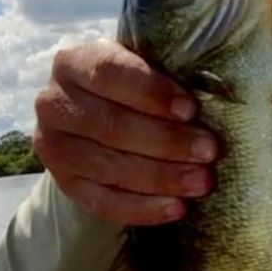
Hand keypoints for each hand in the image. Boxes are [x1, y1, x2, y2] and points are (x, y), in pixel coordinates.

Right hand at [33, 40, 217, 224]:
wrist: (100, 118)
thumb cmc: (137, 87)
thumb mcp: (148, 65)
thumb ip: (172, 68)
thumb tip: (217, 83)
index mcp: (74, 62)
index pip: (109, 73)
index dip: (152, 92)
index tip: (191, 109)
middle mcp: (54, 103)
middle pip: (111, 125)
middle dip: (166, 140)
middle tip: (209, 150)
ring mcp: (54, 146)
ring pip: (109, 167)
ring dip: (161, 177)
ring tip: (202, 182)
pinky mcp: (64, 183)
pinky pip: (103, 203)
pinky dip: (143, 208)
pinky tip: (177, 208)